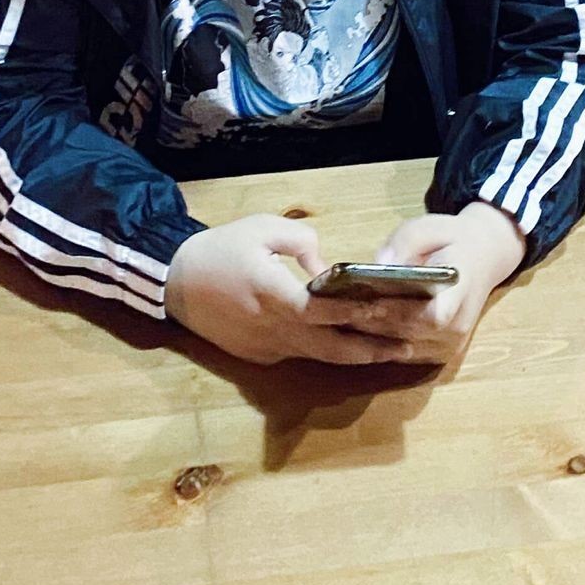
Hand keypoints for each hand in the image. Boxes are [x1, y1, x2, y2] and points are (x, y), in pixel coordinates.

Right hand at [165, 217, 412, 366]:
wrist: (177, 285)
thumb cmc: (221, 249)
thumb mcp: (260, 228)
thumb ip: (300, 241)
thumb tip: (328, 265)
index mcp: (273, 293)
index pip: (324, 308)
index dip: (356, 311)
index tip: (388, 309)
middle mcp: (275, 327)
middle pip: (331, 345)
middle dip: (371, 347)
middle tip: (407, 346)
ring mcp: (269, 347)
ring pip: (321, 357)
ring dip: (357, 356)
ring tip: (393, 352)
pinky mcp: (262, 357)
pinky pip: (301, 354)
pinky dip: (329, 352)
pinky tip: (352, 347)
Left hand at [320, 202, 527, 365]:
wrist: (484, 258)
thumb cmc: (452, 239)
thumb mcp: (430, 226)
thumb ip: (405, 242)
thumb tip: (378, 262)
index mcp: (462, 290)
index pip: (434, 315)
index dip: (399, 312)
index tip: (369, 301)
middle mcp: (458, 325)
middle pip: (410, 332)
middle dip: (373, 322)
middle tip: (336, 311)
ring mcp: (451, 345)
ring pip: (404, 346)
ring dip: (372, 336)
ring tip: (339, 319)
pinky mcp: (442, 354)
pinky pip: (406, 352)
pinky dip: (381, 342)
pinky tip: (356, 328)